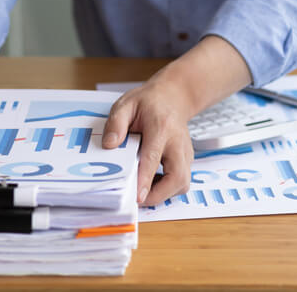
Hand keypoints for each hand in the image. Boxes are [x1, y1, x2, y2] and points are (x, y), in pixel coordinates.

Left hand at [102, 78, 194, 205]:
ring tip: (143, 189)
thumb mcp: (126, 104)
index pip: (153, 157)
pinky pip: (181, 181)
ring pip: (182, 183)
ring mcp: (185, 152)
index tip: (138, 197)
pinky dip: (167, 188)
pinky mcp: (187, 160)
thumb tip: (109, 145)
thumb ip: (116, 123)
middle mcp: (177, 142)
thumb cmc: (149, 102)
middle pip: (178, 177)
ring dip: (164, 193)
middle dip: (159, 194)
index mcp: (161, 127)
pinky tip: (152, 181)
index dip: (145, 179)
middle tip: (137, 199)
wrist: (174, 96)